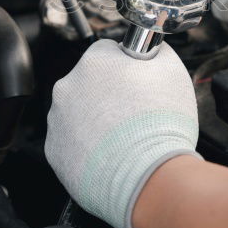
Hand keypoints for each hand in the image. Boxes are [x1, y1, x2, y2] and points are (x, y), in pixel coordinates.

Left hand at [44, 39, 198, 227]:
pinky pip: (71, 141)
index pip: (108, 51)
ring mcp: (57, 120)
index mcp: (96, 61)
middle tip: (134, 112)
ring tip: (124, 137)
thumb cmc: (162, 126)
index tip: (137, 82)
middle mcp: (68, 86)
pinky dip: (87, 145)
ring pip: (78, 111)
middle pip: (90, 82)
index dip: (127, 66)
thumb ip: (155, 51)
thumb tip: (149, 48)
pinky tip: (111, 153)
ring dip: (96, 119)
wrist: (150, 178)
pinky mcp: (54, 151)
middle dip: (108, 93)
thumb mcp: (174, 71)